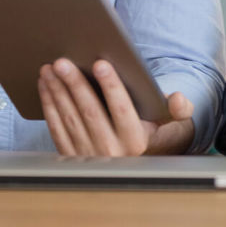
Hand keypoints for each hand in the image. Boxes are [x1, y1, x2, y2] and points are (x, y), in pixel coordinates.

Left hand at [38, 58, 194, 155]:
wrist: (141, 165)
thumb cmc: (157, 134)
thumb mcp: (176, 124)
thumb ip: (179, 109)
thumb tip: (177, 98)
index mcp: (136, 142)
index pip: (122, 109)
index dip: (111, 85)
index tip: (101, 63)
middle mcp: (111, 153)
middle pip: (90, 112)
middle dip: (74, 84)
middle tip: (63, 61)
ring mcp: (88, 157)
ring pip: (70, 119)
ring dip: (57, 92)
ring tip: (50, 68)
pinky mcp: (71, 157)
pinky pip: (57, 129)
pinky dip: (49, 106)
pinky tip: (46, 86)